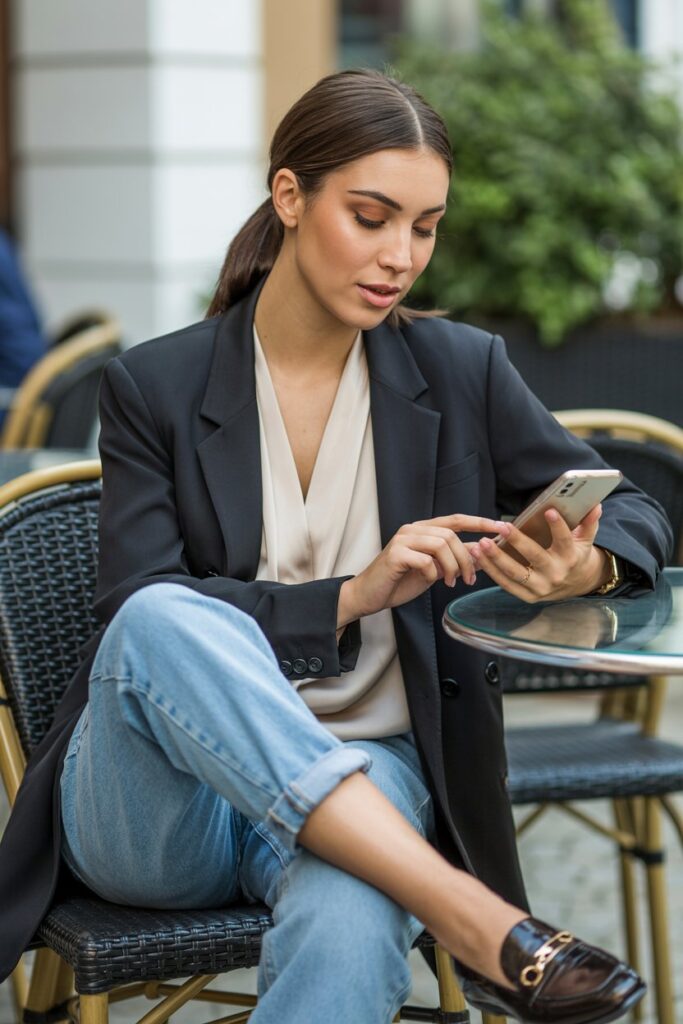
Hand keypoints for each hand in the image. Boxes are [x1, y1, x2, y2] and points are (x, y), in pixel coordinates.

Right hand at [338, 514, 503, 624]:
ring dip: (452, 567)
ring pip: (441, 544)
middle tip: (469, 579)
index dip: (480, 522)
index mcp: (423, 529)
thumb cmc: (400, 581)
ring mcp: (403, 539)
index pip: (456, 520)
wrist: (369, 595)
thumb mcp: (434, 570)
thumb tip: (483, 554)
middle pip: (451, 535)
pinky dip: (433, 573)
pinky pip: (426, 560)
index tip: (502, 528)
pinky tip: (430, 581)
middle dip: (466, 559)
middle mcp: (413, 529)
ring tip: (451, 583)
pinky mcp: (396, 554)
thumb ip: (454, 560)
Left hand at [469, 504, 607, 603]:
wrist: (577, 585)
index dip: (558, 527)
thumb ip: (589, 523)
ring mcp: (541, 588)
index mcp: (571, 559)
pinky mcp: (528, 596)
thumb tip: (596, 505)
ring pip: (515, 573)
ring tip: (481, 543)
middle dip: (518, 541)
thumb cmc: (576, 556)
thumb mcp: (585, 541)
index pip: (565, 541)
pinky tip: (479, 556)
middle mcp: (556, 575)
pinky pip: (506, 584)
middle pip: (535, 558)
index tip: (549, 511)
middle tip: (502, 526)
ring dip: (496, 559)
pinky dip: (491, 571)